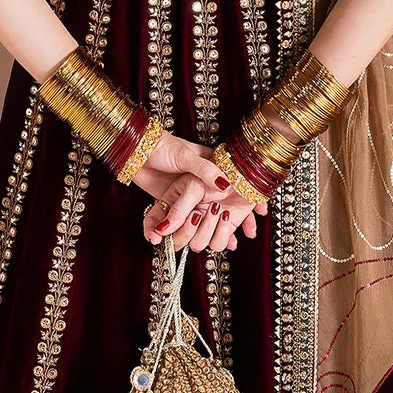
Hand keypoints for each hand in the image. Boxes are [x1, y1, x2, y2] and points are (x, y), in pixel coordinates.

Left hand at [133, 131, 267, 250]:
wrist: (135, 150)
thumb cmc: (163, 147)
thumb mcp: (187, 157)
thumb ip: (205, 171)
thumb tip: (225, 185)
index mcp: (209, 172)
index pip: (234, 190)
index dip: (247, 205)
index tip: (256, 220)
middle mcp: (200, 188)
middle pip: (219, 212)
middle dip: (228, 229)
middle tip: (233, 242)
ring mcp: (185, 199)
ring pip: (200, 223)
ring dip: (206, 235)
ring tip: (216, 246)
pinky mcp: (169, 206)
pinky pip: (177, 225)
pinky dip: (179, 235)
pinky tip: (191, 242)